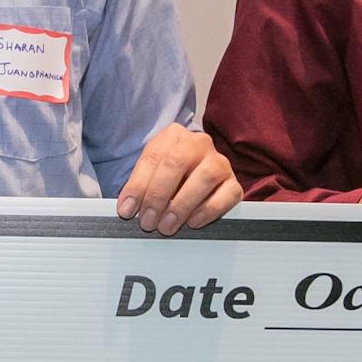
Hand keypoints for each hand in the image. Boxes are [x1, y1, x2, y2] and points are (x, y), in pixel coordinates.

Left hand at [116, 124, 242, 233]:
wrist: (196, 177)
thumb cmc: (168, 176)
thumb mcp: (150, 173)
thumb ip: (139, 187)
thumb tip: (128, 209)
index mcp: (173, 136)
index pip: (153, 156)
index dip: (137, 185)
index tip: (127, 210)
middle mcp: (198, 143)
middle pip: (178, 163)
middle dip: (158, 196)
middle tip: (148, 221)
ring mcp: (219, 162)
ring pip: (205, 178)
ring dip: (182, 205)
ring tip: (167, 226)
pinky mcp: (234, 183)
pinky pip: (227, 195)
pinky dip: (208, 210)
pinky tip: (192, 222)